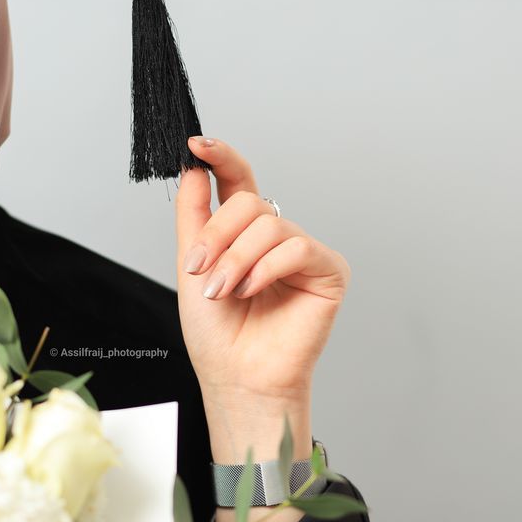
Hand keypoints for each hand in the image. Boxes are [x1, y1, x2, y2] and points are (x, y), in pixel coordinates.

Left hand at [175, 137, 350, 465]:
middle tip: (203, 271)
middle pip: (250, 202)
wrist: (237, 377)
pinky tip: (254, 291)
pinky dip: (266, 269)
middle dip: (218, 236)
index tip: (196, 144)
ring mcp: (304, 252)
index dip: (221, 158)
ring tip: (225, 291)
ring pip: (269, 224)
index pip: (238, 181)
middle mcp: (277, 237)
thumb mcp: (192, 265)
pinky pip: (295, 247)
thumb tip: (194, 169)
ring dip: (237, 259)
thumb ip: (195, 215)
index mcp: (245, 233)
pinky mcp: (328, 270)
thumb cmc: (218, 335)